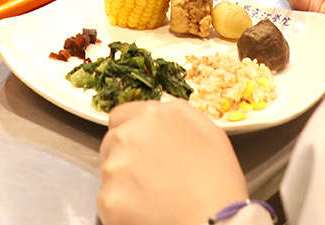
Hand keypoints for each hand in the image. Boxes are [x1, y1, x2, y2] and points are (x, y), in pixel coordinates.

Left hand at [98, 100, 247, 224]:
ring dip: (122, 183)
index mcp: (152, 115)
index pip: (120, 116)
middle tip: (152, 178)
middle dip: (125, 157)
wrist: (214, 224)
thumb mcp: (209, 132)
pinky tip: (146, 213)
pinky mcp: (108, 199)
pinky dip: (120, 209)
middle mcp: (127, 136)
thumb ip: (177, 114)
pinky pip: (106, 202)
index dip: (132, 132)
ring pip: (108, 173)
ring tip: (153, 198)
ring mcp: (114, 168)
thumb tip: (159, 110)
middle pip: (111, 144)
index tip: (144, 150)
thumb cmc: (218, 182)